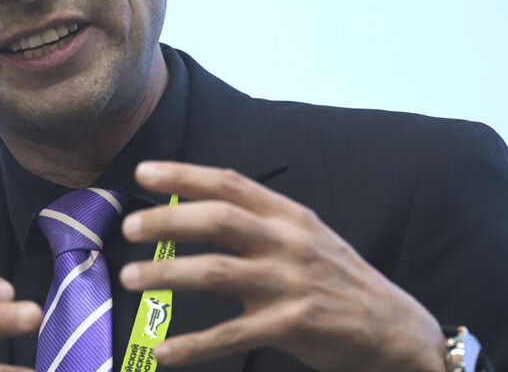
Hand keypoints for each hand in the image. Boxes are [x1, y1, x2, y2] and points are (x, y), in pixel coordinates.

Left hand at [119, 162, 444, 370]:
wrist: (396, 330)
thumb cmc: (339, 279)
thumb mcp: (307, 235)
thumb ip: (261, 220)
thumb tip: (198, 206)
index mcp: (288, 215)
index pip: (228, 183)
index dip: (182, 175)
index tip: (142, 173)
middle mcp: (287, 242)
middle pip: (217, 219)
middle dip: (167, 220)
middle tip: (128, 227)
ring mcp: (290, 284)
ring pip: (216, 272)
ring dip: (167, 273)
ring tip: (130, 277)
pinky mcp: (292, 326)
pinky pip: (231, 334)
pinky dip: (192, 345)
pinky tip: (162, 351)